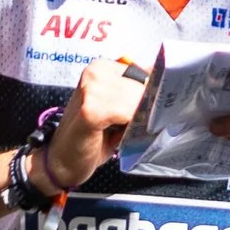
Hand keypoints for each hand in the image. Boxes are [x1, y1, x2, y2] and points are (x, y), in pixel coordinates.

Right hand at [40, 56, 149, 191]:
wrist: (61, 161)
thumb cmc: (91, 138)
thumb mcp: (116, 111)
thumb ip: (135, 96)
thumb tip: (167, 88)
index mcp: (103, 68)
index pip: (145, 73)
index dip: (155, 94)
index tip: (157, 111)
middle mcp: (96, 72)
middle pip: (144, 87)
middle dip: (148, 109)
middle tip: (139, 128)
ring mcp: (91, 89)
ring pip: (138, 100)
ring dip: (140, 121)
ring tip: (125, 134)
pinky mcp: (91, 110)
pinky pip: (127, 114)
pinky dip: (131, 128)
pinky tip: (120, 138)